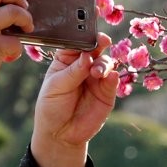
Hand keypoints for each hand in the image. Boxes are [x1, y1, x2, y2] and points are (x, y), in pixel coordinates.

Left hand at [30, 33, 118, 166]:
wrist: (60, 134)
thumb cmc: (52, 107)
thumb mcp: (55, 87)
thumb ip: (72, 71)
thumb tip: (87, 56)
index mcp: (67, 59)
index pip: (77, 42)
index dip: (83, 35)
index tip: (89, 32)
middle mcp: (85, 65)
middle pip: (95, 47)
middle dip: (100, 42)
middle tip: (102, 42)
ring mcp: (97, 77)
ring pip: (106, 61)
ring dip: (104, 63)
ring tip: (96, 72)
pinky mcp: (108, 91)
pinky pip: (114, 79)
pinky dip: (114, 75)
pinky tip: (110, 76)